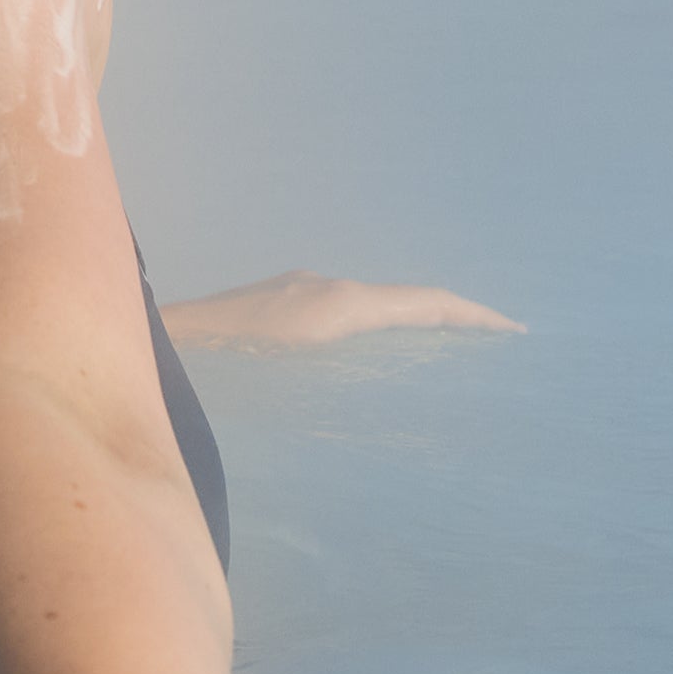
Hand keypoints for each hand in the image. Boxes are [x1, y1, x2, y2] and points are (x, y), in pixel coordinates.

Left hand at [159, 270, 521, 348]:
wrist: (157, 348)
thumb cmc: (225, 375)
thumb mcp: (301, 385)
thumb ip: (354, 371)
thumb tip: (400, 376)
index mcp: (339, 304)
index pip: (425, 303)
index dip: (474, 316)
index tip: (514, 331)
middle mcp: (323, 288)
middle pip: (403, 301)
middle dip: (450, 321)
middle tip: (490, 347)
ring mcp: (296, 291)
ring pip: (370, 306)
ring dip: (408, 328)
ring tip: (440, 359)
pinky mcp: (275, 303)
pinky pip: (341, 312)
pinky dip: (371, 331)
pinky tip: (368, 361)